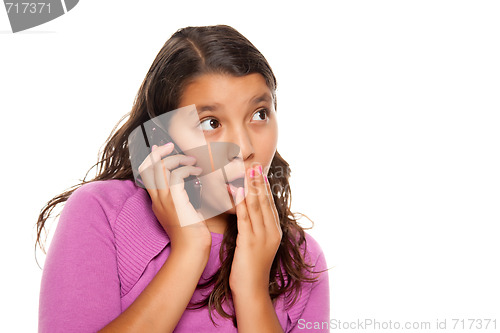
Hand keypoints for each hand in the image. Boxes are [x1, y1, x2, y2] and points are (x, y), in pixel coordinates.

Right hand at [138, 142, 211, 252]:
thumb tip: (191, 183)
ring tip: (192, 161)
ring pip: (161, 168)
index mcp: (157, 201)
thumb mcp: (184, 211)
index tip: (159, 148)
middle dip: (158, 152)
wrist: (192, 248)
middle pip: (148, 167)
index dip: (150, 158)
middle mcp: (157, 199)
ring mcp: (164, 199)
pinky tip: (197, 171)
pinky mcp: (175, 200)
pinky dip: (187, 168)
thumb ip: (183, 197)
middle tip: (171, 145)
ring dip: (177, 159)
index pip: (145, 173)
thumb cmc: (192, 232)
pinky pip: (176, 175)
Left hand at [229, 163, 281, 294]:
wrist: (252, 290)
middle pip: (264, 201)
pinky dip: (241, 204)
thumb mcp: (257, 245)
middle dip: (259, 181)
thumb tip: (248, 213)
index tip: (259, 171)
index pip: (269, 203)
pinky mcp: (249, 242)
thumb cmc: (251, 268)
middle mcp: (271, 231)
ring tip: (247, 171)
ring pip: (256, 206)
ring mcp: (261, 236)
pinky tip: (237, 191)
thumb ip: (255, 228)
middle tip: (254, 163)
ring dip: (251, 187)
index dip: (264, 186)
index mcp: (274, 231)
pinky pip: (245, 219)